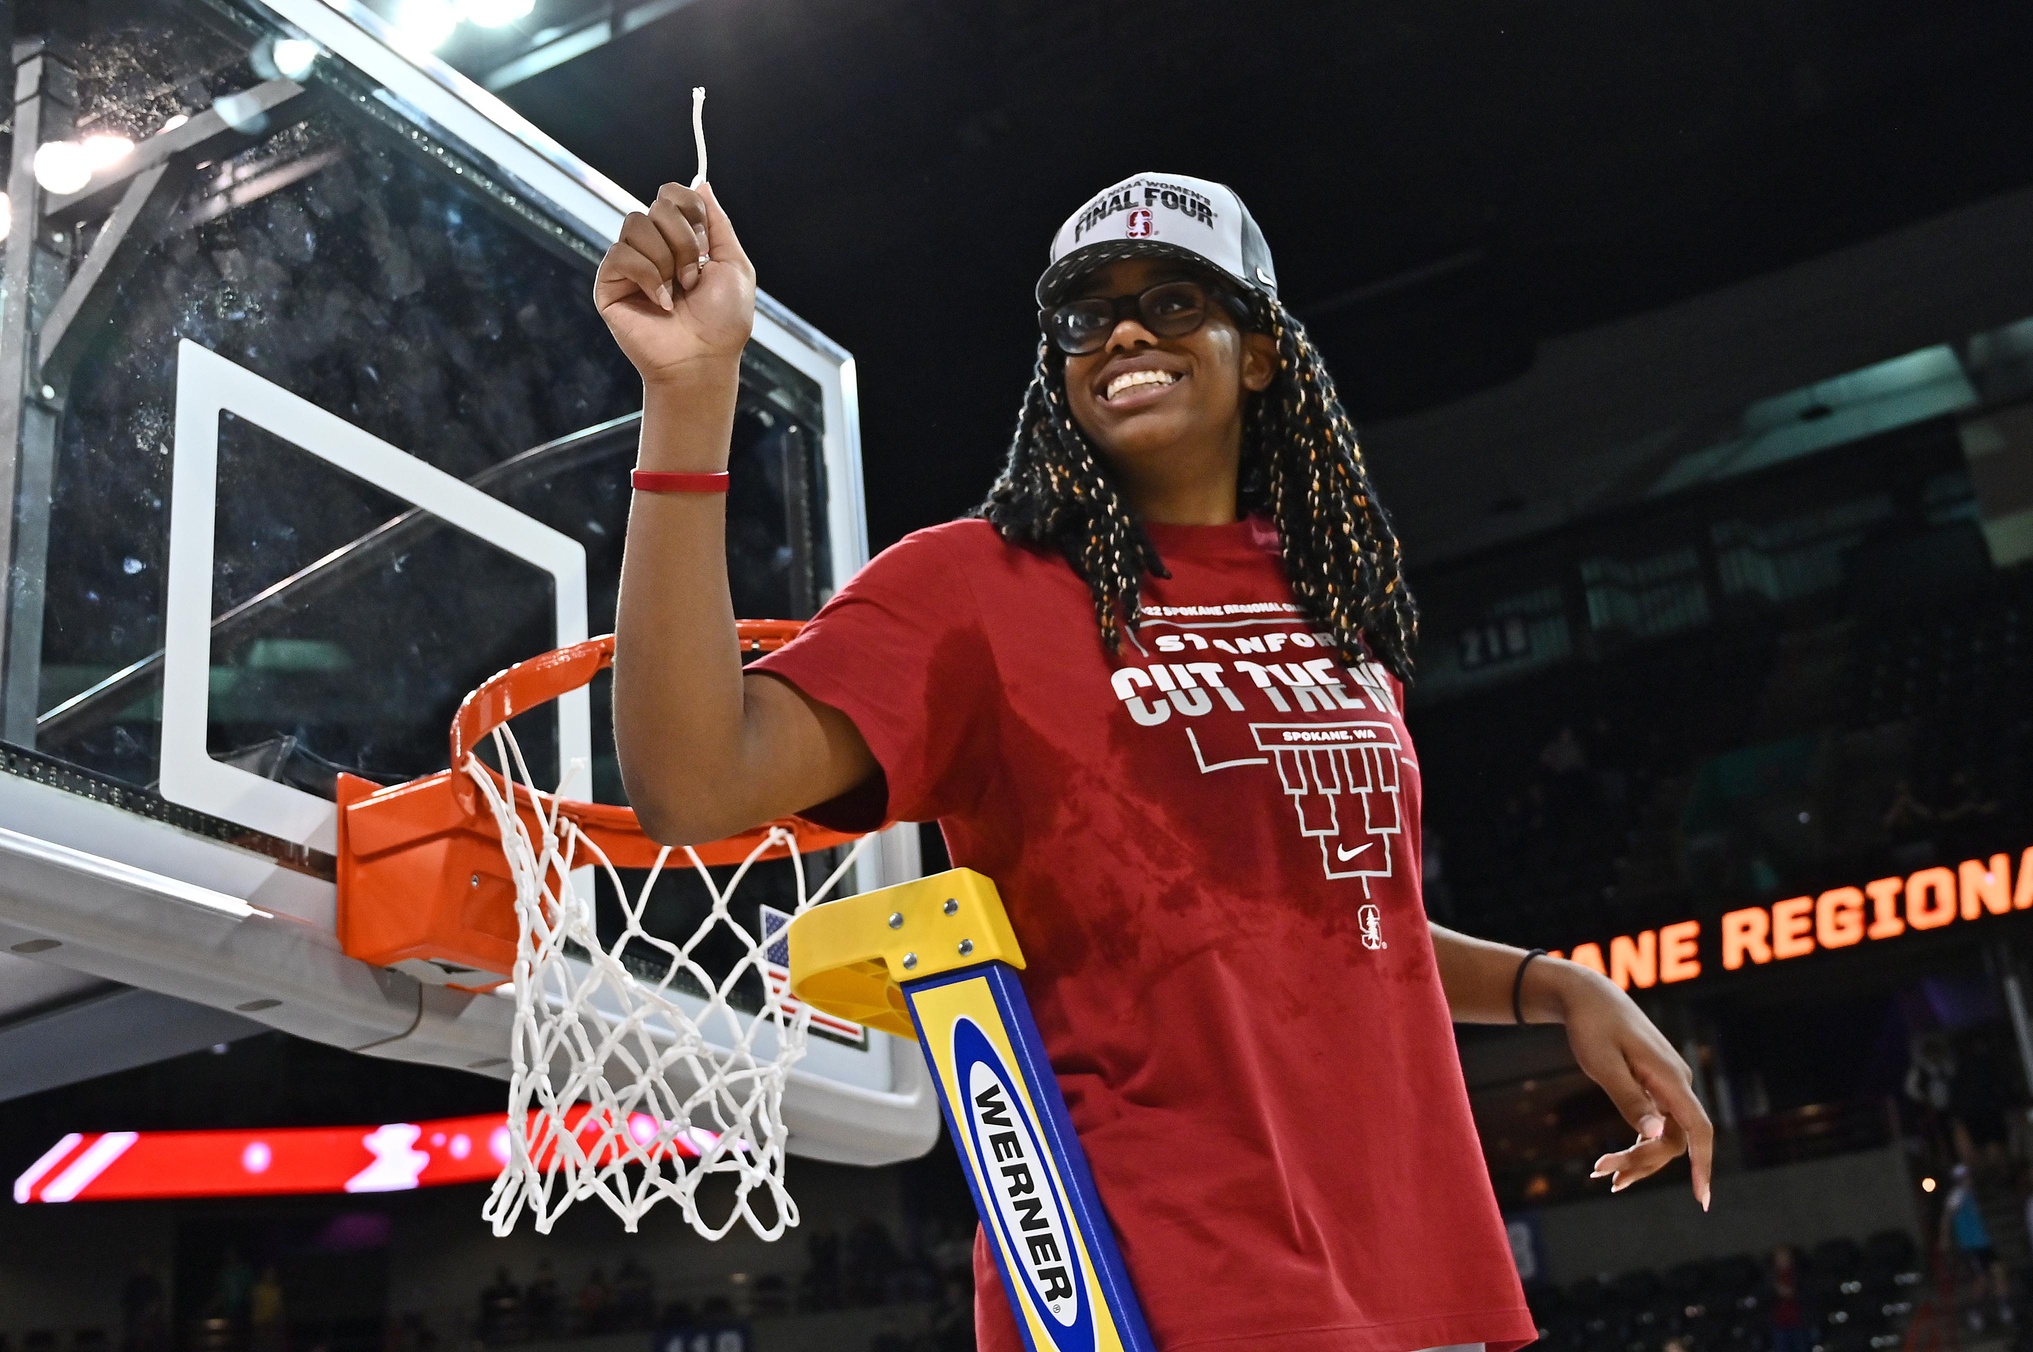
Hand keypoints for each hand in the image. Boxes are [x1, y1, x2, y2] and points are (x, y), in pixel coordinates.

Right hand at [595, 181, 754, 386]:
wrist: (703, 358)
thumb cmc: (723, 321)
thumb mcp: (734, 265)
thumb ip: (718, 223)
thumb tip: (702, 183)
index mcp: (680, 239)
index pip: (672, 194)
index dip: (690, 210)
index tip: (705, 245)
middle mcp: (653, 247)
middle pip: (657, 205)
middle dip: (683, 240)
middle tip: (693, 277)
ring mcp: (630, 265)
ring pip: (636, 224)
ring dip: (666, 259)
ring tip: (677, 291)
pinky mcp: (610, 283)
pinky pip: (621, 254)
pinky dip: (647, 276)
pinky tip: (661, 302)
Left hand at [1543, 961, 1714, 1207]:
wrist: (1589, 996)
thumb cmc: (1592, 1027)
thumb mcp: (1603, 1065)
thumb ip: (1630, 1099)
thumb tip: (1658, 1133)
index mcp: (1669, 1078)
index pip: (1699, 1129)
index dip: (1704, 1164)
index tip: (1702, 1198)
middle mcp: (1677, 1083)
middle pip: (1675, 1139)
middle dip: (1644, 1163)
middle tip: (1605, 1177)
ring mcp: (1668, 1085)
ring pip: (1665, 1135)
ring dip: (1640, 1158)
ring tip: (1604, 1176)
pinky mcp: (1656, 1086)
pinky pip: (1656, 1124)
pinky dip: (1638, 1143)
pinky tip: (1614, 1161)